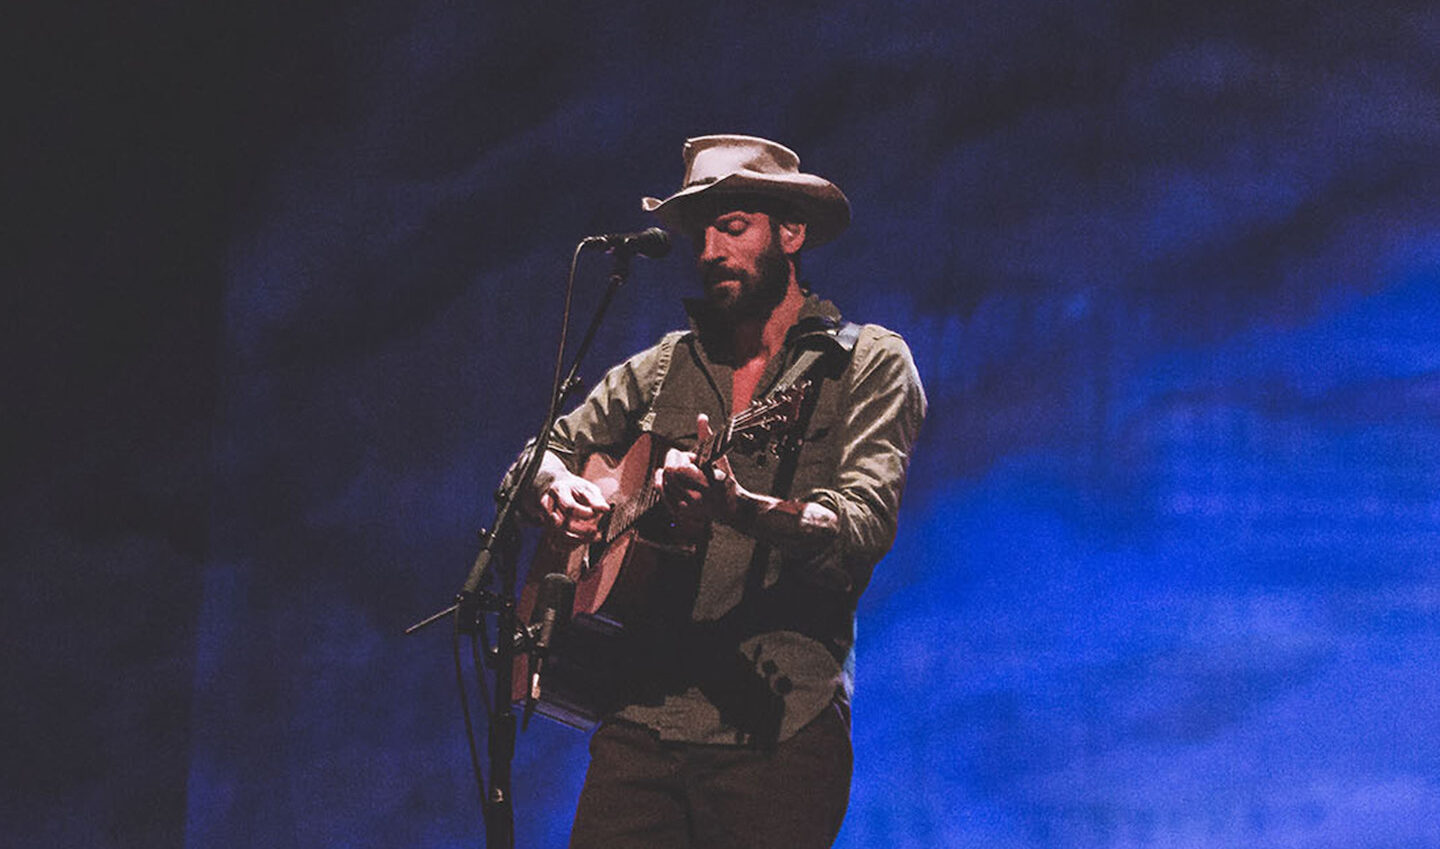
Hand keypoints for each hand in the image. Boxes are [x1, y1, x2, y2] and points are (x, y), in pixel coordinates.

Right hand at [538, 472, 610, 545]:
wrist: (559, 491)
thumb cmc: (575, 489)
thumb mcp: (587, 488)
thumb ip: (595, 499)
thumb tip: (605, 509)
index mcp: (558, 490)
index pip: (570, 507)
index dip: (584, 514)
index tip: (594, 514)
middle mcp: (548, 505)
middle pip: (563, 525)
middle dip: (583, 530)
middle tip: (597, 530)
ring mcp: (545, 518)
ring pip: (560, 536)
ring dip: (580, 540)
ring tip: (595, 537)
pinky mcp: (548, 529)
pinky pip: (558, 543)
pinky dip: (572, 545)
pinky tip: (585, 541)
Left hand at [656, 413, 742, 531]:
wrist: (731, 508)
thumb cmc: (726, 482)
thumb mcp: (719, 459)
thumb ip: (707, 438)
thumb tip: (701, 416)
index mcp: (705, 483)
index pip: (679, 468)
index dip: (680, 457)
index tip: (689, 456)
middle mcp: (694, 497)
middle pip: (669, 473)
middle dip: (673, 462)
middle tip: (682, 460)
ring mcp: (686, 507)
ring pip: (664, 482)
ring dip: (668, 471)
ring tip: (680, 470)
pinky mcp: (680, 512)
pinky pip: (663, 494)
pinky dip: (661, 482)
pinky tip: (663, 475)